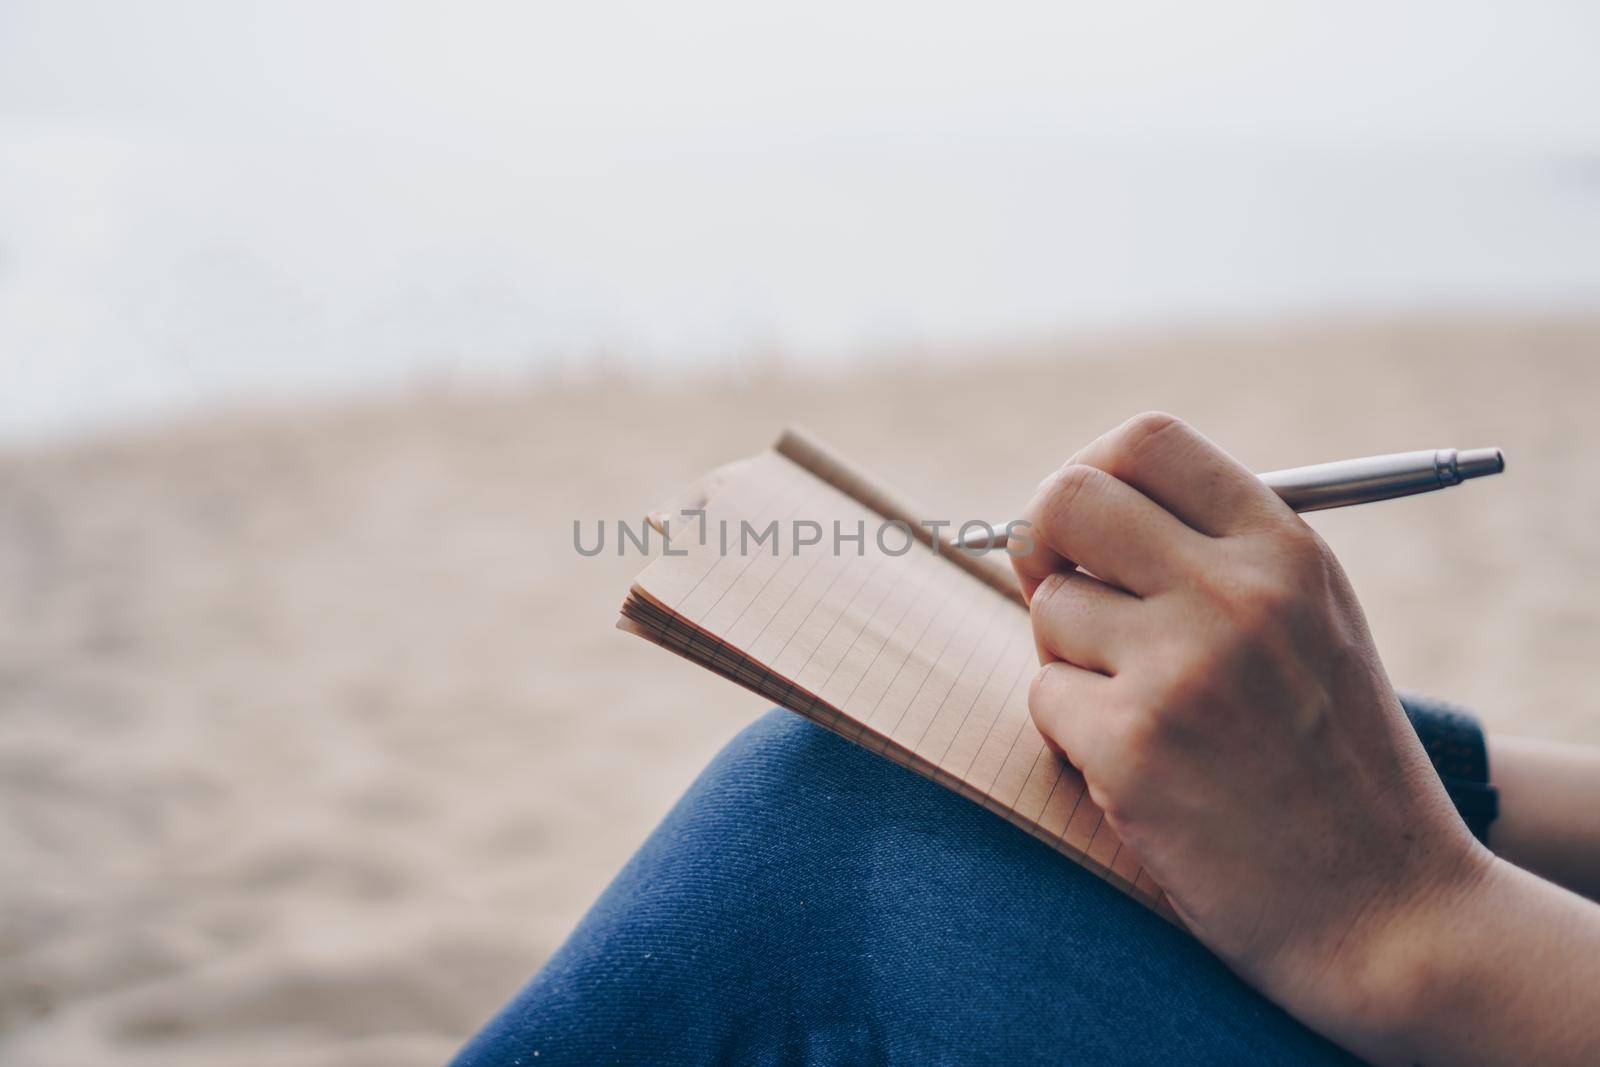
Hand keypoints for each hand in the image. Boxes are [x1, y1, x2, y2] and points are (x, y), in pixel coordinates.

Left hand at [1013, 413, 1491, 1049]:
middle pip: (1066, 496)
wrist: (1389, 911)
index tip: (1086, 528)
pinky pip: (1046, 697)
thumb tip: (1069, 507)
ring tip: (1145, 713)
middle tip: (1063, 596)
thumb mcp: (1309, 623)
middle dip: (1042, 546)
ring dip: (1071, 660)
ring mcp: (1185, 667)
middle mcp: (1238, 591)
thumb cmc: (1333, 762)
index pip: (1147, 439)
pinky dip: (1076, 736)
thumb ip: (1213, 554)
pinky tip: (1145, 772)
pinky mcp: (1137, 746)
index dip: (1091, 471)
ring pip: (1050, 608)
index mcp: (1285, 548)